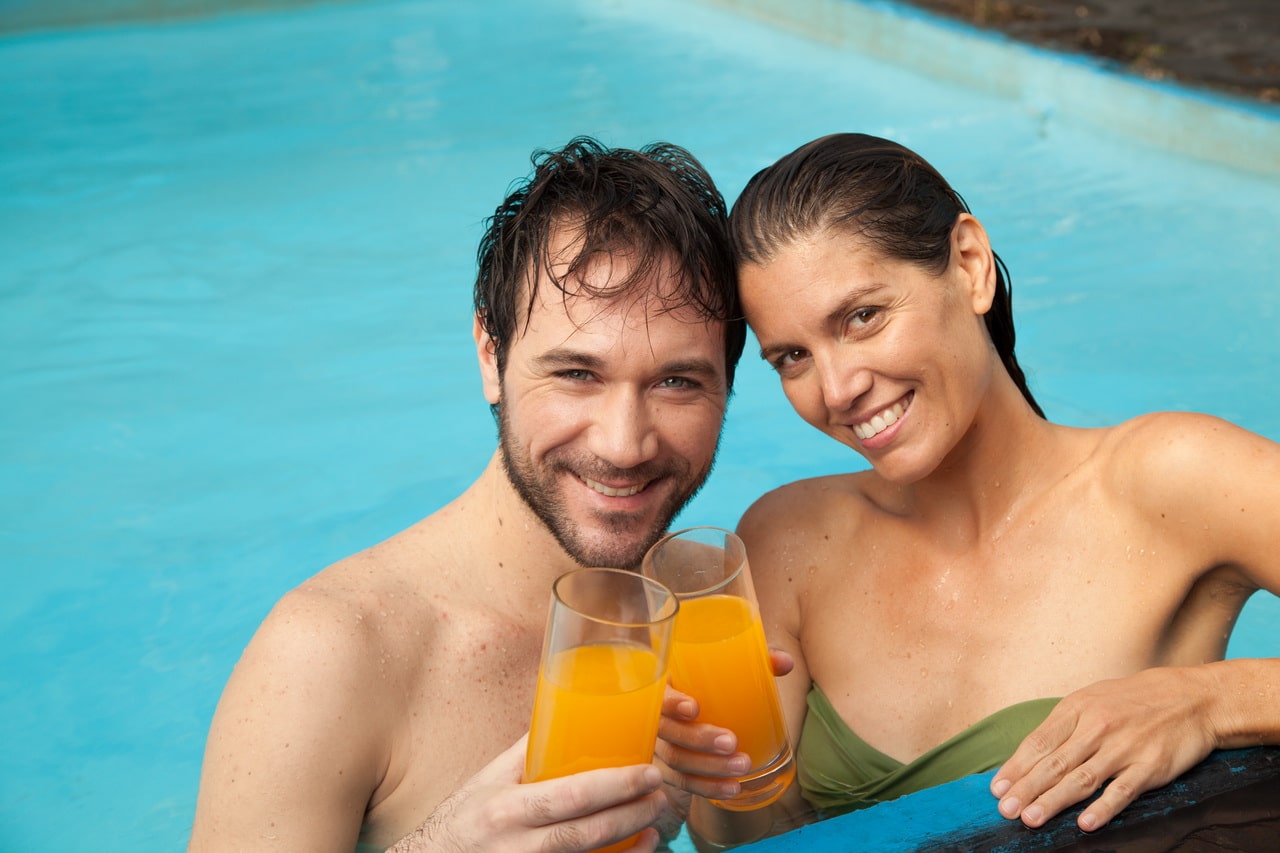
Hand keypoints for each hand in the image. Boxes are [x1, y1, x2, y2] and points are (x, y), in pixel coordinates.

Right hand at [392, 735, 667, 851]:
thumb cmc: (463, 819)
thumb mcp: (488, 782)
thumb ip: (527, 752)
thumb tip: (566, 711)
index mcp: (506, 808)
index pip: (569, 796)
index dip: (614, 786)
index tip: (646, 773)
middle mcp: (516, 845)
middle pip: (585, 834)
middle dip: (629, 815)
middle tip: (659, 795)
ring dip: (627, 846)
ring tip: (655, 827)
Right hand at [653, 650, 794, 806]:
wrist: (706, 708)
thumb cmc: (716, 684)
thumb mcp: (733, 669)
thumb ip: (758, 662)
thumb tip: (785, 662)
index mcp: (668, 686)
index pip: (658, 694)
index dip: (671, 703)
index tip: (694, 708)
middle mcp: (659, 717)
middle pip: (667, 732)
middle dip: (699, 740)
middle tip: (732, 742)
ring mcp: (662, 745)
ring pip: (676, 761)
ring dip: (709, 768)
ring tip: (742, 767)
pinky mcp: (672, 769)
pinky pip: (684, 783)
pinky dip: (707, 787)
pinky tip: (732, 788)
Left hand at [990, 667, 1216, 831]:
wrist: (1190, 697)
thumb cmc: (1132, 701)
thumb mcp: (1092, 700)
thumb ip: (1063, 727)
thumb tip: (1030, 755)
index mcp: (1077, 709)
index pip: (1038, 742)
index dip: (1016, 767)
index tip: (997, 789)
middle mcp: (1096, 728)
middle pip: (1054, 763)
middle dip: (1026, 789)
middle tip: (1006, 811)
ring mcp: (1123, 748)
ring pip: (1082, 779)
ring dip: (1054, 801)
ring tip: (1031, 818)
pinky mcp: (1150, 767)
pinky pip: (1122, 791)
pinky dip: (1103, 808)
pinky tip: (1084, 823)